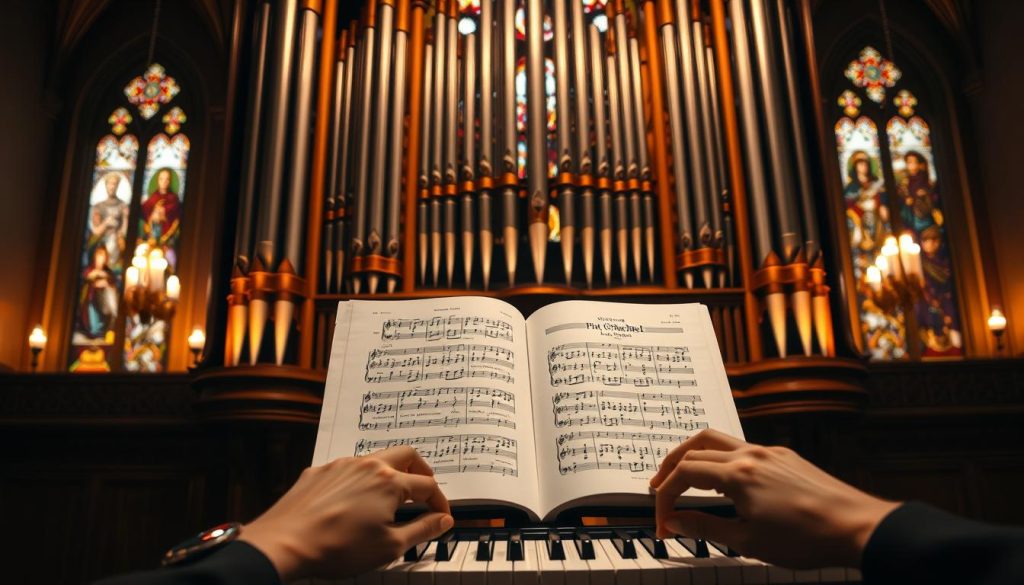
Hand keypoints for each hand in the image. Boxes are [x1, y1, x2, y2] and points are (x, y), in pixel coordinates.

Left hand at [239, 446, 452, 580]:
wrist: (284, 544)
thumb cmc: (336, 547)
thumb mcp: (389, 546)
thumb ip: (422, 530)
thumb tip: (443, 520)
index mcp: (389, 481)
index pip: (428, 485)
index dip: (440, 503)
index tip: (441, 518)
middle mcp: (367, 465)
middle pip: (407, 456)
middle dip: (422, 472)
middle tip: (425, 493)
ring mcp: (341, 465)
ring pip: (376, 459)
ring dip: (391, 474)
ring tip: (391, 499)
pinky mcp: (319, 472)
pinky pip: (348, 468)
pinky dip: (361, 480)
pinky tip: (355, 502)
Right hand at [650, 430, 898, 568]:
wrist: (858, 527)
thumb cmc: (808, 539)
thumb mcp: (748, 541)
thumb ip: (705, 526)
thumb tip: (674, 521)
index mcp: (739, 474)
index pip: (684, 474)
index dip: (665, 498)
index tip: (662, 522)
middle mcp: (752, 454)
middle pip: (694, 447)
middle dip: (670, 468)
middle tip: (657, 490)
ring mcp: (771, 452)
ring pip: (718, 440)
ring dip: (693, 456)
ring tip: (682, 478)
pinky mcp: (786, 456)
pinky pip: (742, 447)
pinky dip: (720, 459)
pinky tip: (723, 481)